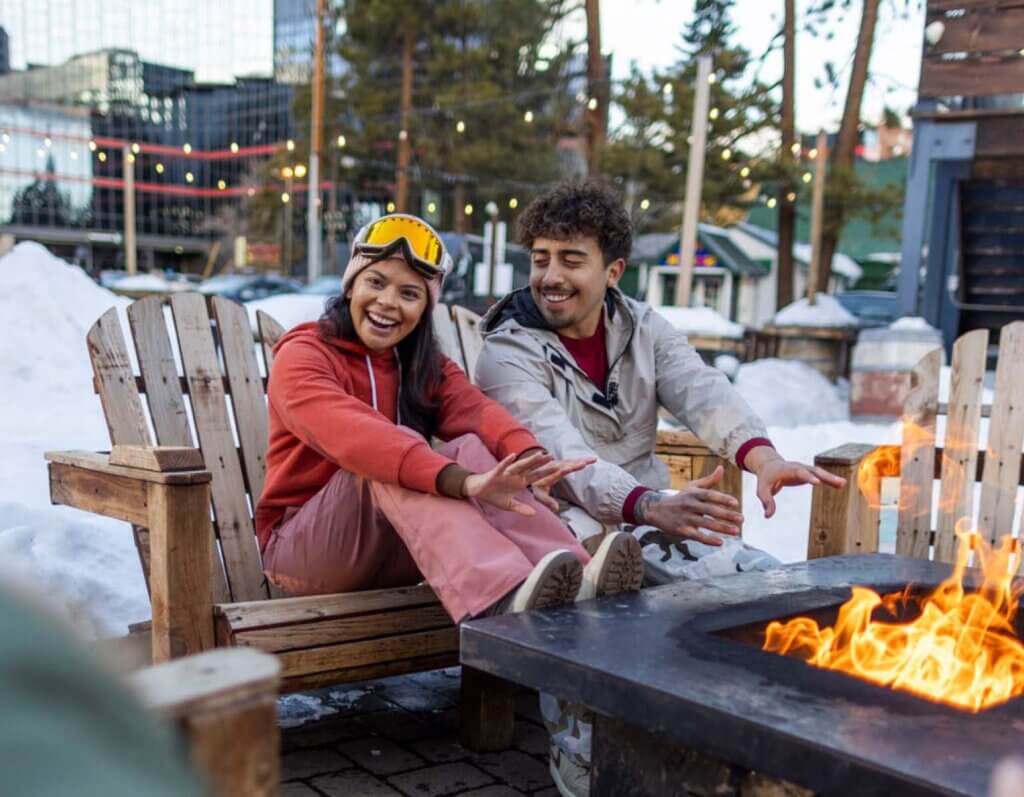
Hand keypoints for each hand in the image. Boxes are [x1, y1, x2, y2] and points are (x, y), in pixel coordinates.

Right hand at [463, 452, 592, 515]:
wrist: (478, 491)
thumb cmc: (493, 495)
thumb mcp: (509, 505)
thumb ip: (522, 508)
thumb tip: (534, 513)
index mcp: (520, 482)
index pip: (536, 477)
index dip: (547, 474)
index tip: (560, 470)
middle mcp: (515, 475)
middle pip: (531, 469)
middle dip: (542, 464)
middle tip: (554, 457)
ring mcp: (506, 473)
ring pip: (519, 466)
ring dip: (529, 460)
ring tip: (539, 455)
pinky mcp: (495, 473)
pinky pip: (502, 467)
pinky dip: (506, 462)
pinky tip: (512, 456)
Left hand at [529, 456, 594, 512]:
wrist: (530, 475)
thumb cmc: (536, 488)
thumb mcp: (539, 496)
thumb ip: (547, 501)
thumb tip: (556, 509)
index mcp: (547, 475)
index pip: (556, 472)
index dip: (564, 470)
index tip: (571, 468)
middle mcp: (553, 468)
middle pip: (567, 465)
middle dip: (576, 464)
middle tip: (586, 462)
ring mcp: (558, 464)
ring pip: (571, 462)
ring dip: (582, 460)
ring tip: (593, 460)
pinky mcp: (562, 464)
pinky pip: (572, 462)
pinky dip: (581, 460)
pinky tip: (591, 460)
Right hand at [634, 465, 742, 545]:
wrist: (656, 510)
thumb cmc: (680, 498)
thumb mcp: (692, 487)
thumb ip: (709, 480)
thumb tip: (721, 468)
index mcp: (694, 493)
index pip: (709, 495)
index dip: (722, 499)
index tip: (735, 503)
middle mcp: (689, 505)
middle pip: (710, 510)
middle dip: (726, 515)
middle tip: (741, 519)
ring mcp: (685, 518)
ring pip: (706, 524)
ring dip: (722, 528)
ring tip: (736, 531)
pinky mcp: (681, 530)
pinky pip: (697, 536)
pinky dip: (708, 540)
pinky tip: (720, 542)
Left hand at [751, 455, 845, 518]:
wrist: (769, 465)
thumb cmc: (765, 478)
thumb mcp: (762, 490)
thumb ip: (766, 501)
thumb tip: (768, 516)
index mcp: (787, 469)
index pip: (799, 472)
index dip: (808, 477)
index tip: (817, 482)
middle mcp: (798, 467)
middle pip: (813, 471)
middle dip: (825, 476)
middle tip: (838, 482)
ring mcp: (804, 469)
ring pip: (820, 472)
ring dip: (831, 477)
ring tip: (843, 483)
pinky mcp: (808, 473)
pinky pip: (821, 476)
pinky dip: (830, 479)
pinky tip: (841, 485)